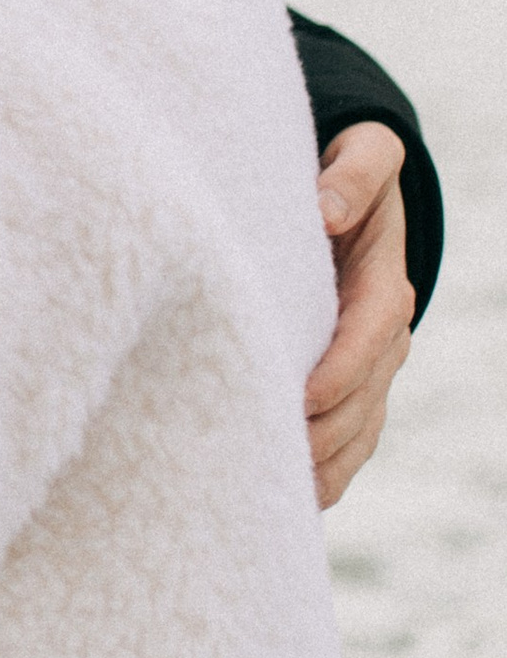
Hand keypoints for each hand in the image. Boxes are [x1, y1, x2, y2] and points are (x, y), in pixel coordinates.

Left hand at [308, 122, 412, 509]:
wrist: (350, 198)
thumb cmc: (345, 175)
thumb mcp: (362, 153)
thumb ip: (353, 173)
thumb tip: (326, 208)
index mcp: (384, 283)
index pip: (371, 333)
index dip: (342, 368)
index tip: (302, 396)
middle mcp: (385, 335)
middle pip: (363, 397)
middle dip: (324, 432)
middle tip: (272, 458)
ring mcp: (372, 369)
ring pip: (358, 431)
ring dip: (323, 466)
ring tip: (275, 494)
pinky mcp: (352, 390)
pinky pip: (348, 445)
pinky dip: (325, 478)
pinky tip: (290, 503)